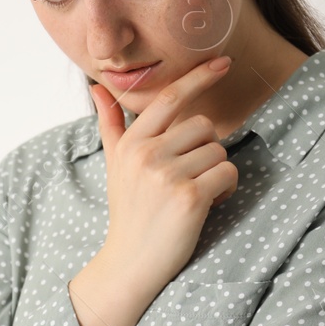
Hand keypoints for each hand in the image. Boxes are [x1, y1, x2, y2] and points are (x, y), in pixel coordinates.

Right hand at [90, 54, 238, 291]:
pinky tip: (208, 205)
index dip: (198, 77)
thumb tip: (96, 87)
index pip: (170, 98)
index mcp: (131, 143)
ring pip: (219, 150)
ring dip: (217, 172)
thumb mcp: (116, 166)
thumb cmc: (128, 212)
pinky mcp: (189, 196)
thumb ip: (111, 125)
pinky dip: (226, 189)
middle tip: (193, 176)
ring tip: (197, 193)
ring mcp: (167, 175)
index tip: (222, 62)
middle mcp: (147, 154)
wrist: (130, 263)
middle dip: (208, 150)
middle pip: (204, 126)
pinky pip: (228, 173)